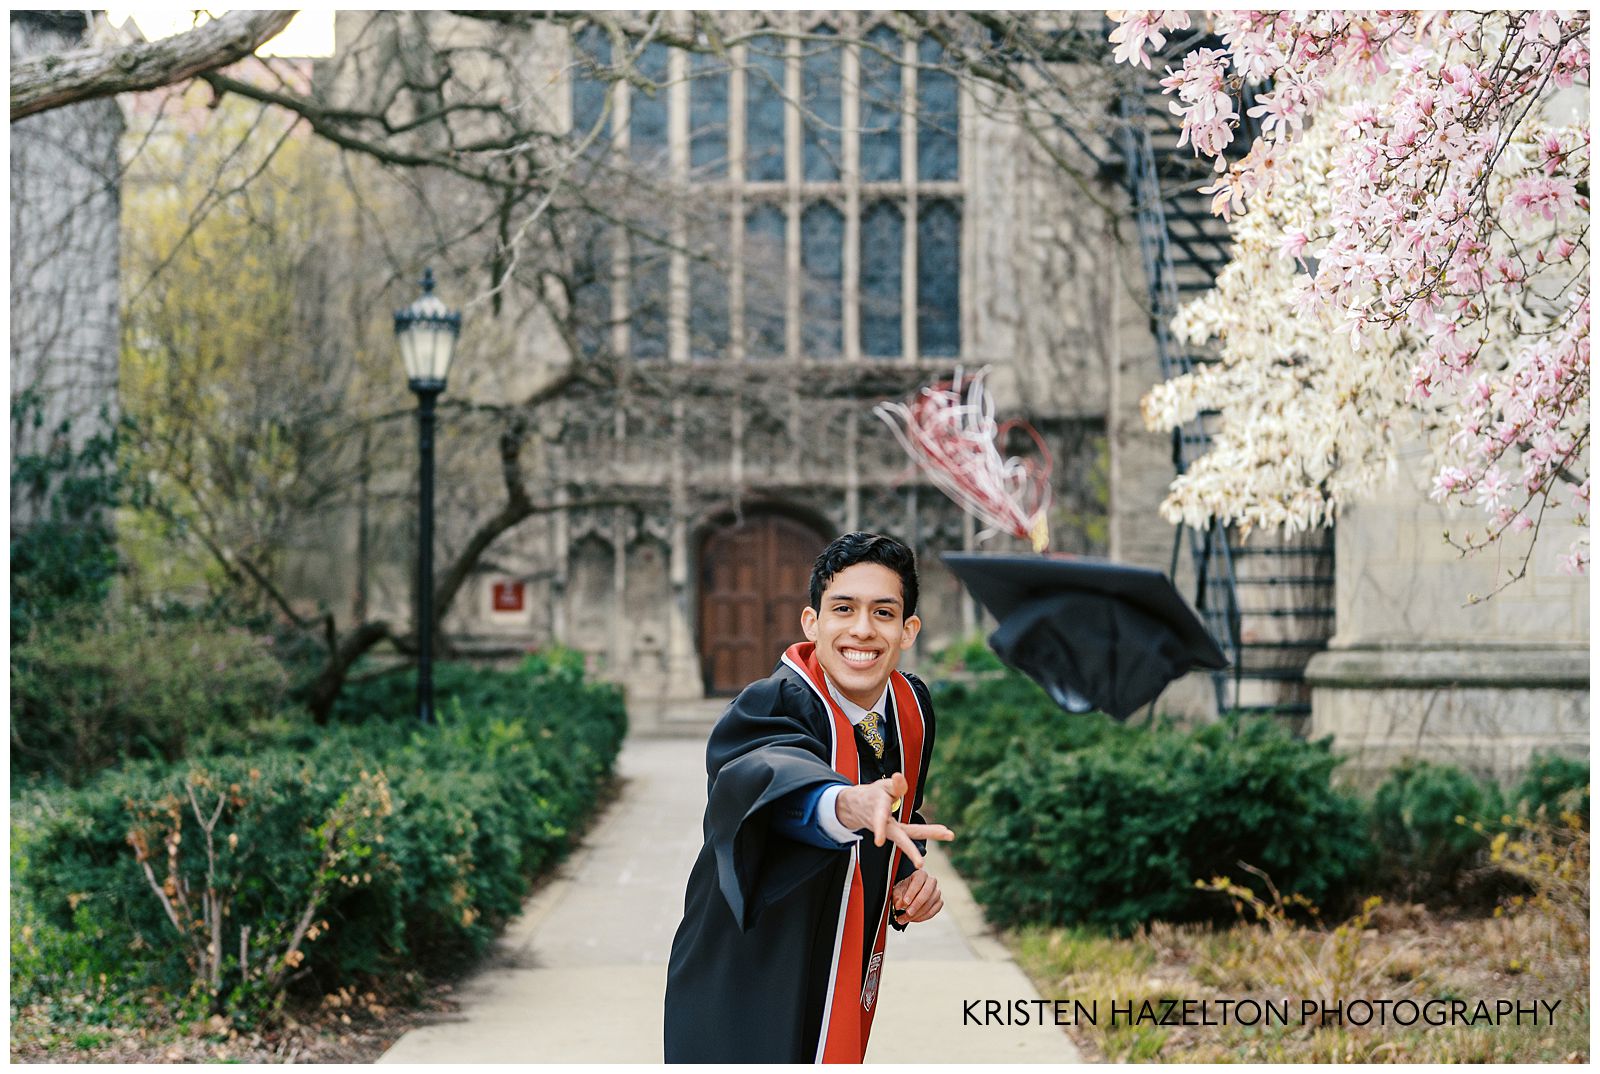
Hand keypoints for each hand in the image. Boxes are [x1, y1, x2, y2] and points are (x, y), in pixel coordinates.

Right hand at [834, 773, 954, 868]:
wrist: (857, 807)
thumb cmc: (872, 795)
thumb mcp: (881, 787)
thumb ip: (894, 785)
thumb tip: (899, 777)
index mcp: (877, 810)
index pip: (878, 820)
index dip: (879, 829)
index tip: (879, 842)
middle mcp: (884, 826)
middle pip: (899, 837)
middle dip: (910, 849)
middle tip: (920, 863)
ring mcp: (890, 832)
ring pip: (908, 837)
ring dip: (929, 834)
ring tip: (949, 834)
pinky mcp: (896, 833)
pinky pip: (913, 834)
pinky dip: (928, 831)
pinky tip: (943, 831)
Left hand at [891, 870, 942, 923]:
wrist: (910, 894)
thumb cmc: (904, 890)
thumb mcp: (897, 891)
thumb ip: (897, 898)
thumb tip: (899, 905)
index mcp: (921, 874)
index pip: (918, 882)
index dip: (911, 893)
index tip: (905, 902)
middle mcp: (931, 882)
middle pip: (926, 893)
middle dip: (916, 905)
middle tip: (907, 913)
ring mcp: (937, 892)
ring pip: (929, 904)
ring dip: (916, 914)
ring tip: (904, 919)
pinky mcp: (939, 903)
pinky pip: (932, 912)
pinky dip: (922, 917)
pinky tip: (913, 919)